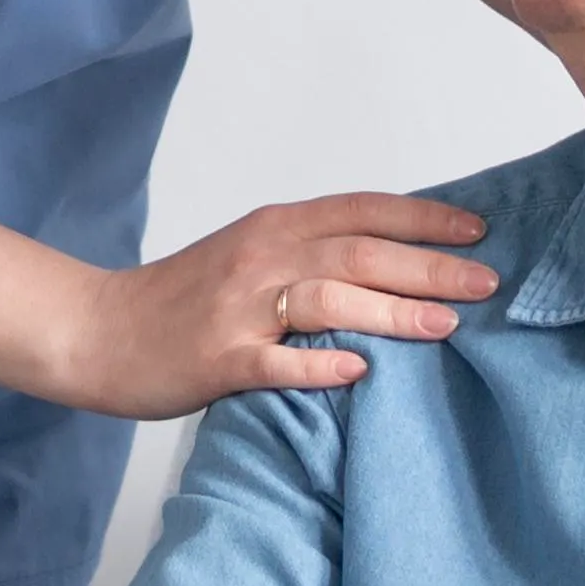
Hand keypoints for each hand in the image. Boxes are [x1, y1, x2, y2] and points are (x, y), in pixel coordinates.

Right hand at [59, 193, 495, 418]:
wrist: (97, 331)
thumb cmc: (182, 300)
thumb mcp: (250, 255)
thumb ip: (311, 252)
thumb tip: (396, 261)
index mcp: (273, 227)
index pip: (363, 211)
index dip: (424, 218)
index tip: (479, 232)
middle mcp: (261, 257)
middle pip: (359, 253)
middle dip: (430, 267)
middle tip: (487, 283)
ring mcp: (239, 309)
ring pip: (328, 300)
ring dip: (393, 311)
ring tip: (448, 326)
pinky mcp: (218, 359)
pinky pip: (276, 362)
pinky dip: (321, 365)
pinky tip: (362, 374)